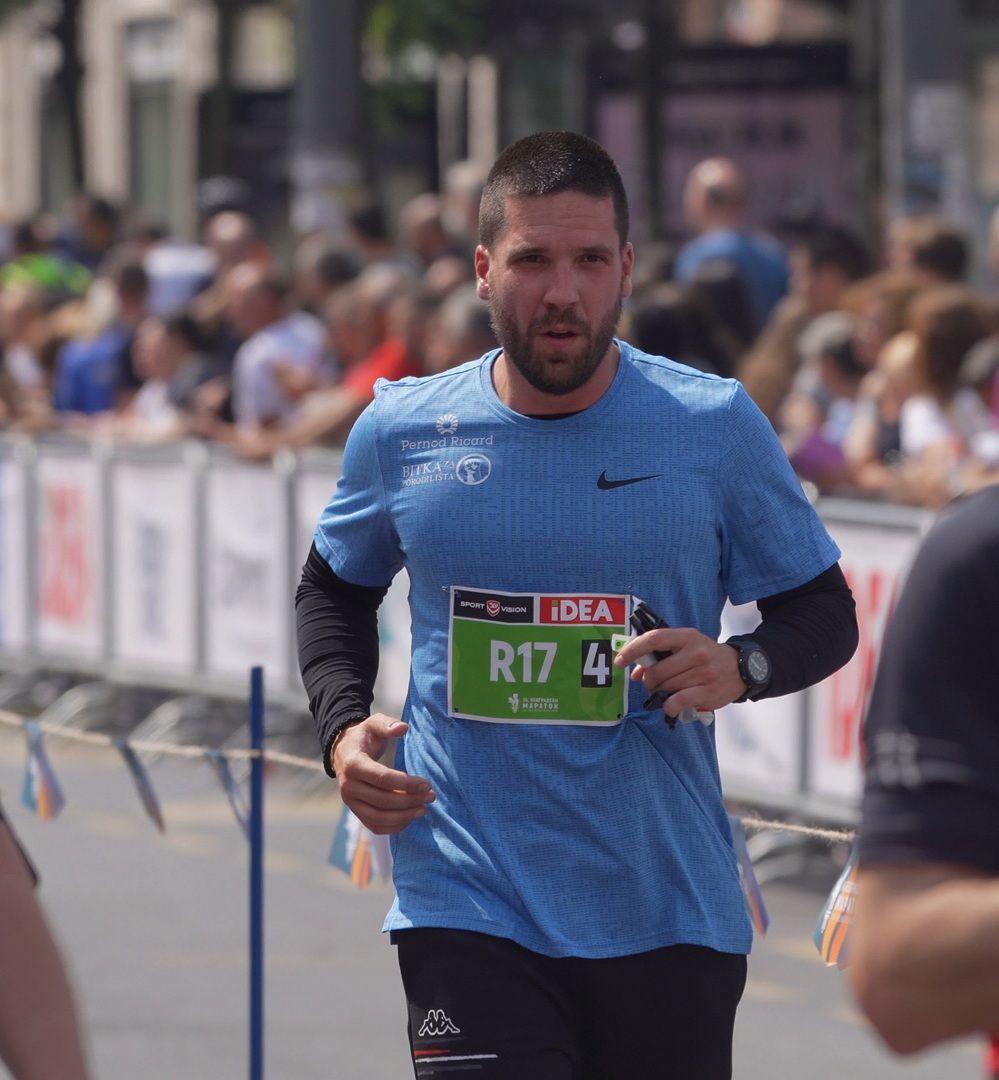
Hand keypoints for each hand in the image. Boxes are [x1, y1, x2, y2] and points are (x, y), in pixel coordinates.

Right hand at [331, 714, 434, 833]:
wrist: (343, 752)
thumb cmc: (364, 736)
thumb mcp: (372, 724)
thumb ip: (387, 724)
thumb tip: (403, 728)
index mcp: (353, 764)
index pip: (382, 778)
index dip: (406, 783)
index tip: (427, 784)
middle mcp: (348, 786)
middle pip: (382, 800)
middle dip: (410, 800)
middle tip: (431, 796)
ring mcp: (350, 802)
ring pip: (378, 818)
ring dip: (404, 816)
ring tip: (424, 809)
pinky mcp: (355, 811)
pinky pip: (374, 826)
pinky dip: (393, 826)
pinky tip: (410, 817)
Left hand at [613, 628, 745, 718]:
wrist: (742, 668)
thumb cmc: (706, 656)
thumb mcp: (686, 647)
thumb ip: (661, 656)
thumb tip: (636, 674)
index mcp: (687, 636)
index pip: (654, 639)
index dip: (633, 650)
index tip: (619, 661)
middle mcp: (696, 652)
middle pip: (657, 671)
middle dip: (649, 680)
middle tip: (653, 683)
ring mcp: (704, 672)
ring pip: (666, 687)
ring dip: (660, 693)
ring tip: (666, 692)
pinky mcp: (709, 691)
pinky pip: (678, 701)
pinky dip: (669, 706)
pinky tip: (669, 706)